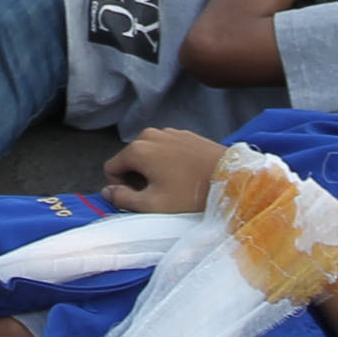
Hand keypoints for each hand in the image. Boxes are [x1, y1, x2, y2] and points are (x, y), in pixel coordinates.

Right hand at [102, 127, 229, 213]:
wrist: (230, 177)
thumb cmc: (189, 194)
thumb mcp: (153, 205)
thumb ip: (123, 199)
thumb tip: (107, 192)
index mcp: (137, 149)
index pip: (111, 168)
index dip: (119, 187)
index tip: (138, 198)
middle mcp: (149, 134)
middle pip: (129, 159)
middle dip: (136, 177)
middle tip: (156, 194)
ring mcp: (168, 131)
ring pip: (147, 153)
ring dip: (151, 169)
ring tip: (171, 185)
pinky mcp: (184, 134)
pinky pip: (165, 148)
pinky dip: (167, 160)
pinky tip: (183, 174)